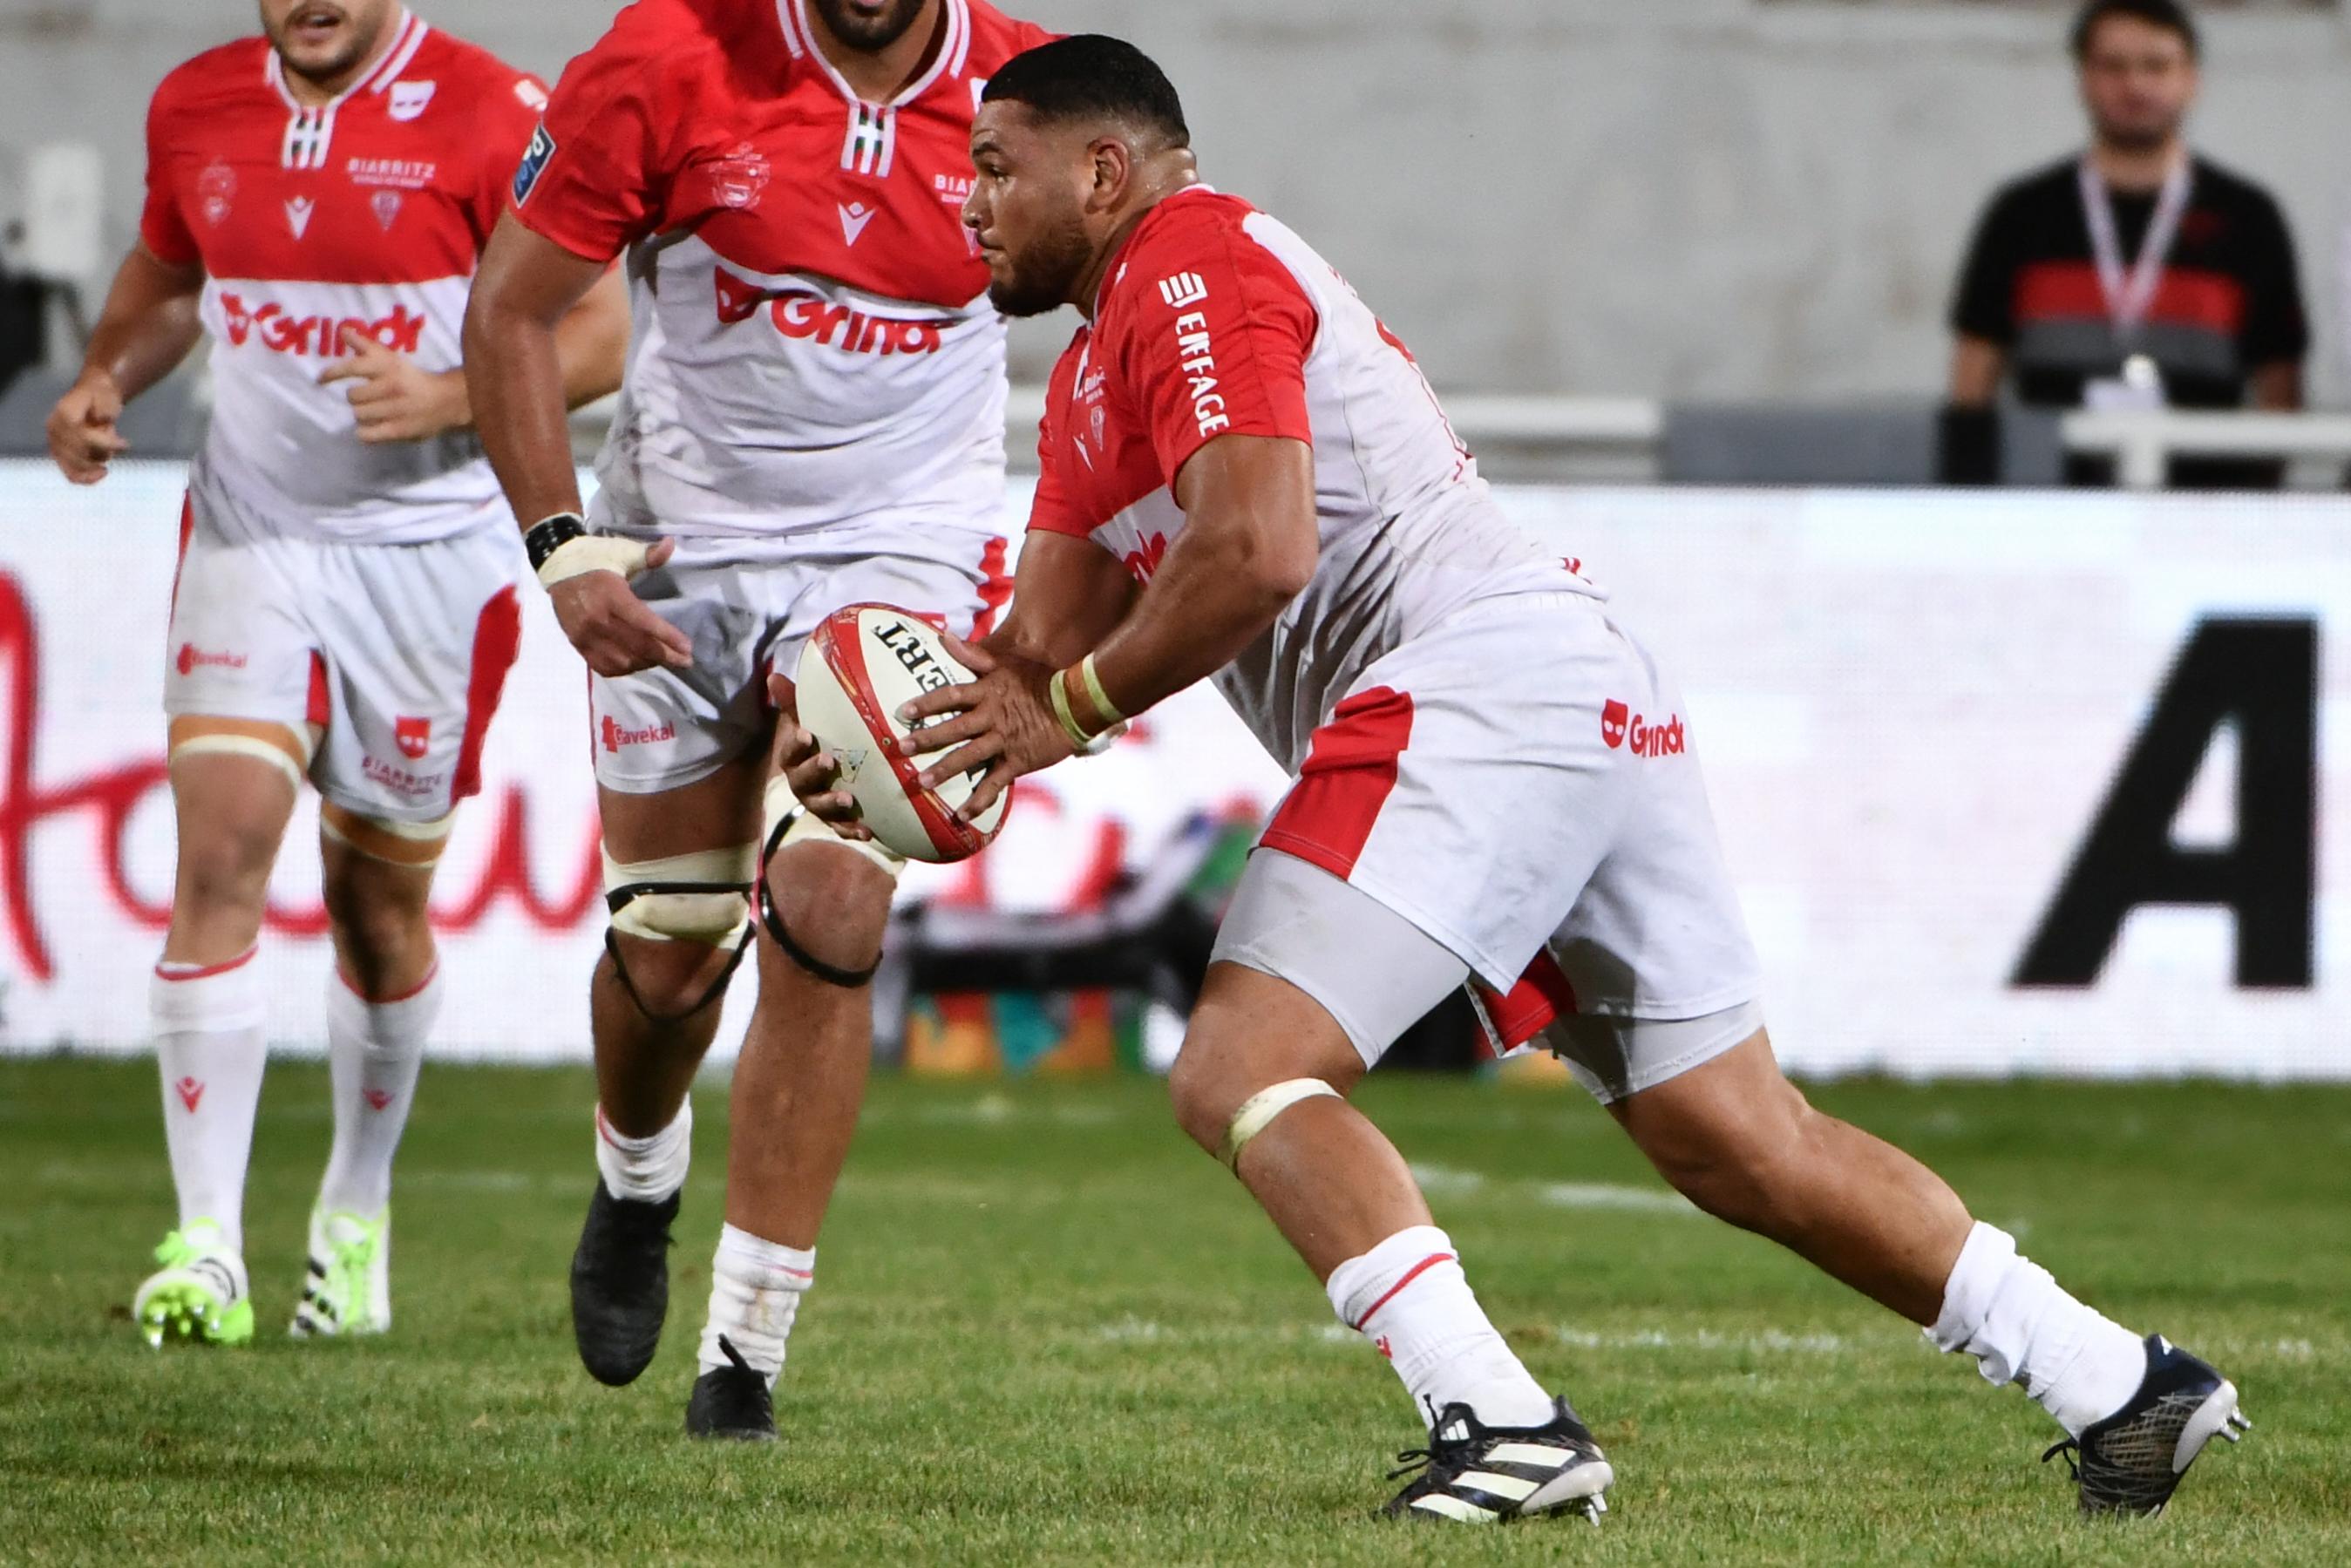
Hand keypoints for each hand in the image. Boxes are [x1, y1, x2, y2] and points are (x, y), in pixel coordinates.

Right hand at [46, 370, 128, 483]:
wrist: (92, 397)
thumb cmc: (101, 396)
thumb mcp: (107, 394)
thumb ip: (105, 406)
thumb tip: (103, 419)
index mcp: (63, 414)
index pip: (82, 436)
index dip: (106, 443)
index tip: (126, 443)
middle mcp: (54, 430)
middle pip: (79, 454)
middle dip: (103, 452)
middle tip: (117, 443)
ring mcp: (55, 444)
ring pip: (74, 467)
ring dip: (97, 464)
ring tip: (109, 451)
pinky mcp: (61, 456)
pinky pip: (71, 474)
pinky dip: (86, 479)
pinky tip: (102, 474)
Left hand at [319, 326, 467, 442]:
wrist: (446, 401)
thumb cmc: (411, 378)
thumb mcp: (391, 358)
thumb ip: (365, 345)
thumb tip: (343, 331)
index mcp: (387, 366)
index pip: (351, 368)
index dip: (331, 374)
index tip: (320, 380)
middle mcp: (390, 386)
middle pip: (352, 396)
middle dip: (357, 398)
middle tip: (369, 398)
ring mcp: (395, 410)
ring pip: (359, 415)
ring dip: (364, 414)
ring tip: (376, 412)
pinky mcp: (398, 430)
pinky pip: (367, 434)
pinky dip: (366, 433)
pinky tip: (372, 429)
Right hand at [548, 537, 692, 676]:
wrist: (557, 565)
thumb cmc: (594, 558)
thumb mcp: (622, 552)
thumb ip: (648, 554)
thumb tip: (670, 544)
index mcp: (611, 595)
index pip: (644, 622)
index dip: (668, 637)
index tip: (688, 648)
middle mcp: (597, 619)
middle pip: (637, 646)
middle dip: (666, 656)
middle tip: (685, 661)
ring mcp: (585, 635)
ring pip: (623, 661)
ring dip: (646, 663)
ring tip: (662, 659)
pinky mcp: (577, 644)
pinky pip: (603, 666)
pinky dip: (624, 669)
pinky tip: (637, 663)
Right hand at [767, 673, 874, 841]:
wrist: (840, 772)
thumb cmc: (822, 741)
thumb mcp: (809, 720)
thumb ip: (794, 702)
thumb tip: (773, 675)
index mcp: (794, 759)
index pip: (790, 751)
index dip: (796, 744)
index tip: (807, 734)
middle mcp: (802, 783)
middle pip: (802, 781)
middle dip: (813, 771)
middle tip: (828, 761)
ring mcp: (819, 803)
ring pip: (821, 807)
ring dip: (832, 803)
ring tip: (848, 799)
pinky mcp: (837, 820)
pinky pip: (841, 828)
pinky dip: (852, 831)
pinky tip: (867, 831)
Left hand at [894, 631, 1073, 821]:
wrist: (1076, 704)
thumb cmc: (1041, 680)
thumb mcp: (1007, 663)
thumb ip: (973, 654)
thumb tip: (943, 636)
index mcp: (988, 693)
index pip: (951, 695)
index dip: (926, 703)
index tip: (903, 711)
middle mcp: (992, 717)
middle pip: (954, 728)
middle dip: (927, 738)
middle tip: (902, 747)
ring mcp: (1004, 741)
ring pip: (969, 757)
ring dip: (945, 770)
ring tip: (922, 782)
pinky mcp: (1017, 762)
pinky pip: (995, 784)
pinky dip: (978, 801)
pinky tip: (961, 816)